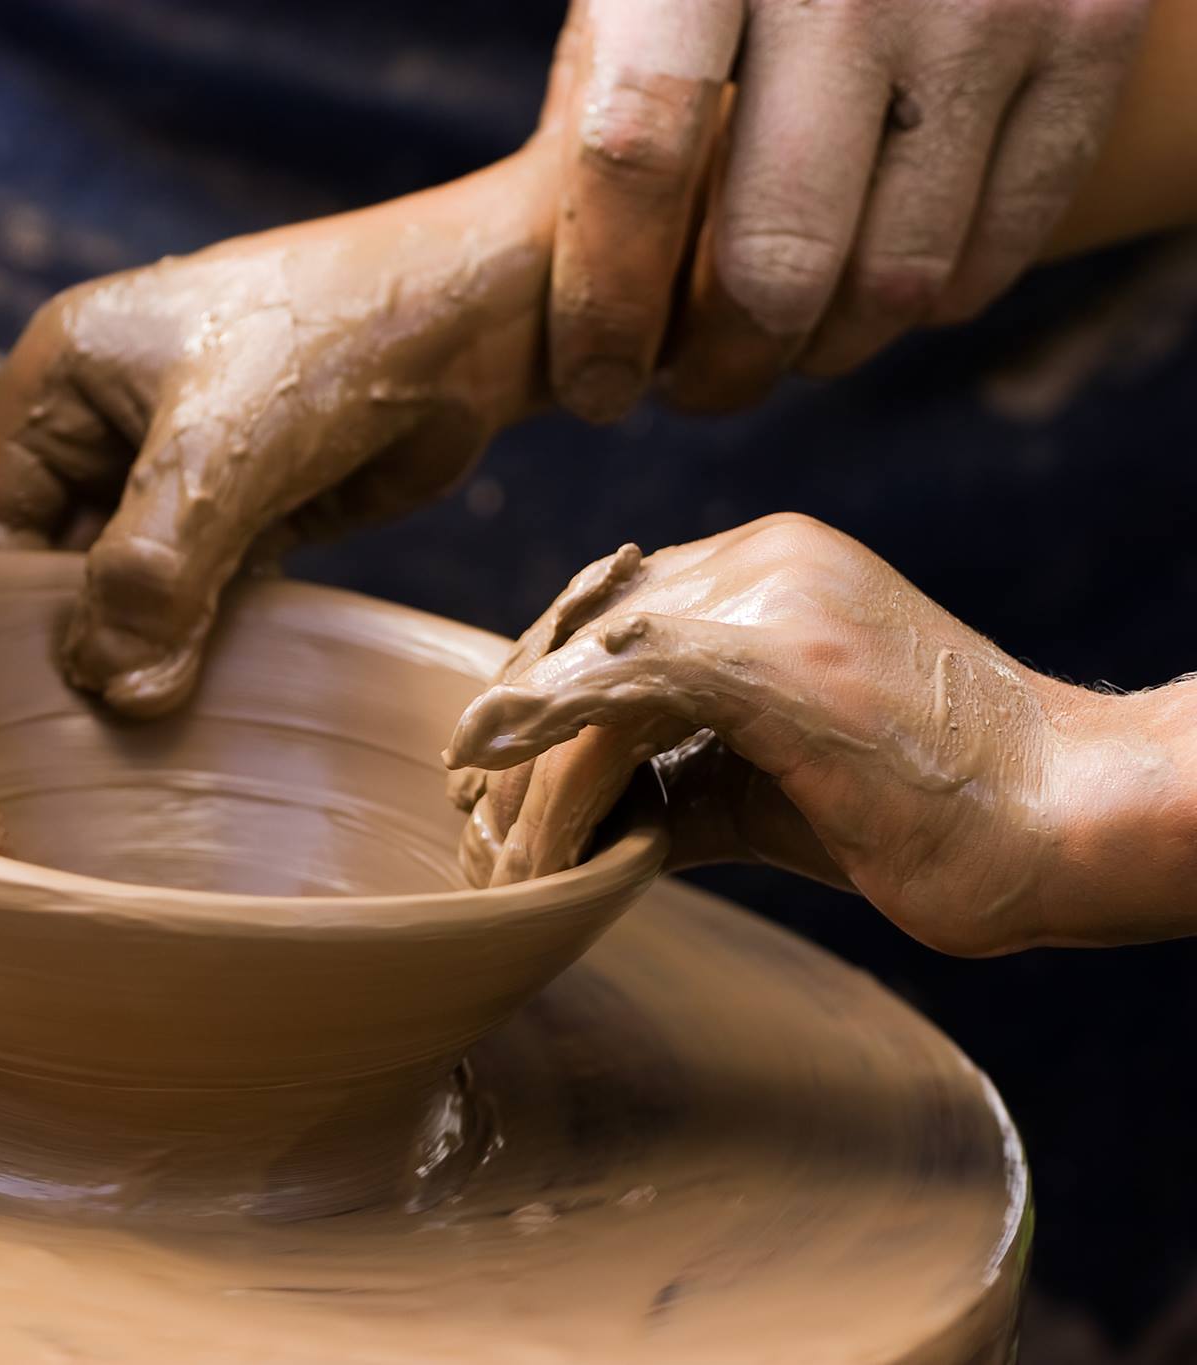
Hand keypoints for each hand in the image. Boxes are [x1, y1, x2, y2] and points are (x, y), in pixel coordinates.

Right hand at [0, 152, 558, 715]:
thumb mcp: (223, 455)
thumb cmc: (333, 343)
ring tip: (156, 731)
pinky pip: (194, 598)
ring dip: (146, 654)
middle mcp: (100, 427)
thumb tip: (113, 694)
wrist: (477, 315)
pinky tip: (209, 698)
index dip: (10, 618)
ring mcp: (172, 474)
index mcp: (57, 383)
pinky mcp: (238, 512)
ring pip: (127, 593)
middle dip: (83, 644)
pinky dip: (200, 643)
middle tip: (103, 737)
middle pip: (54, 567)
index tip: (38, 710)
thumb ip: (153, 574)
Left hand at [444, 513, 1193, 955]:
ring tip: (490, 840)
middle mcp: (761, 560)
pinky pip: (619, 682)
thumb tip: (591, 817)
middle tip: (468, 810)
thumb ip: (680, 776)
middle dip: (514, 726)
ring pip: (589, 663)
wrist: (1066, 820)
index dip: (539, 694)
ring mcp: (769, 598)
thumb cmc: (933, 810)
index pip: (611, 618)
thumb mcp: (772, 783)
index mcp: (770, 569)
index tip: (489, 769)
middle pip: (582, 630)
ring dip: (525, 760)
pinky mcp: (773, 656)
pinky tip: (486, 759)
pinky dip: (542, 726)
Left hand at [547, 0, 1149, 419]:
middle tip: (695, 388)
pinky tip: (878, 292)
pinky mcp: (1092, 29)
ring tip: (782, 342)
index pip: (634, 157)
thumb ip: (615, 97)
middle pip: (775, 258)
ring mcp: (987, 3)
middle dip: (723, 364)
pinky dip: (929, 303)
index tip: (592, 382)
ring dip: (825, 348)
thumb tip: (587, 283)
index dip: (605, 301)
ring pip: (894, 279)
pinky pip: (999, 246)